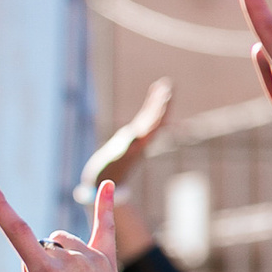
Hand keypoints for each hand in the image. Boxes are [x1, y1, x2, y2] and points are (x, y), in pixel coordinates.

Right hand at [81, 77, 171, 194]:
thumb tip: (134, 137)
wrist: (102, 187)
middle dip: (161, 105)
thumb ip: (122, 153)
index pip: (152, 128)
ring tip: (165, 84)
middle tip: (169, 87)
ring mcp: (137, 138)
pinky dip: (150, 104)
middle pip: (155, 121)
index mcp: (137, 147)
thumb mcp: (112, 165)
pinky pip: (145, 117)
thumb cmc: (103, 179)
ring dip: (158, 102)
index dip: (158, 115)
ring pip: (151, 117)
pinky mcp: (132, 136)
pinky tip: (156, 90)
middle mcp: (140, 142)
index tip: (164, 101)